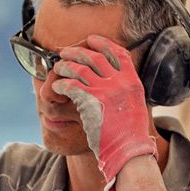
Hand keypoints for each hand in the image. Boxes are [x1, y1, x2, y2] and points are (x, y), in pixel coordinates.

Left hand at [52, 34, 156, 190]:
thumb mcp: (133, 106)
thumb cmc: (128, 135)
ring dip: (66, 66)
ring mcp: (106, 91)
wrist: (128, 151)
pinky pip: (71, 86)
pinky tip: (57, 86)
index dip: (103, 43)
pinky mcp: (91, 102)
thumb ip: (124, 92)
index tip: (92, 39)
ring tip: (57, 67)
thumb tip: (114, 84)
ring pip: (81, 69)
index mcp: (133, 82)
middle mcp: (121, 83)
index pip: (119, 53)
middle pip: (96, 57)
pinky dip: (61, 83)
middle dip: (78, 52)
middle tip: (65, 51)